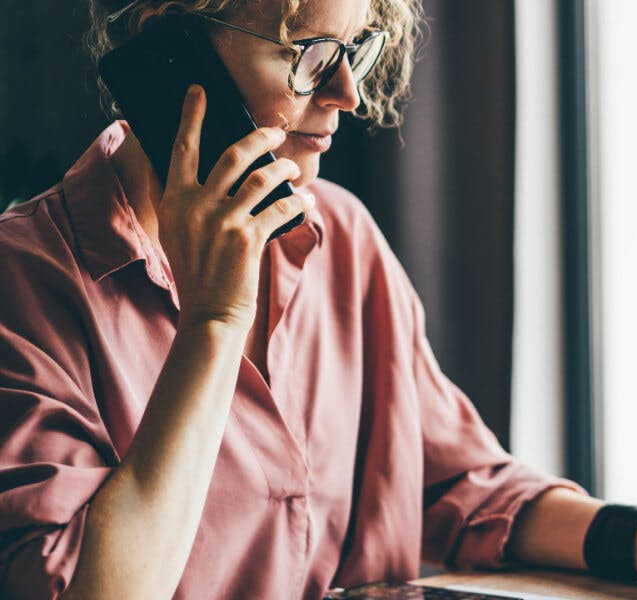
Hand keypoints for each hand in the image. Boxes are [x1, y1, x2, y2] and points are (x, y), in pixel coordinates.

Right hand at [158, 85, 312, 331]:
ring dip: (285, 169)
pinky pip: (281, 208)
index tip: (200, 91)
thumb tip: (219, 172)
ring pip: (261, 177)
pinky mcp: (247, 239)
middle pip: (232, 154)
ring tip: (296, 170)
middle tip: (276, 129)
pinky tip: (307, 201)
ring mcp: (221, 221)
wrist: (208, 314)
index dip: (192, 116)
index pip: (182, 148)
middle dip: (260, 136)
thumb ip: (190, 202)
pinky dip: (298, 202)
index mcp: (173, 201)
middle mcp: (194, 206)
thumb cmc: (200, 274)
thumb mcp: (179, 233)